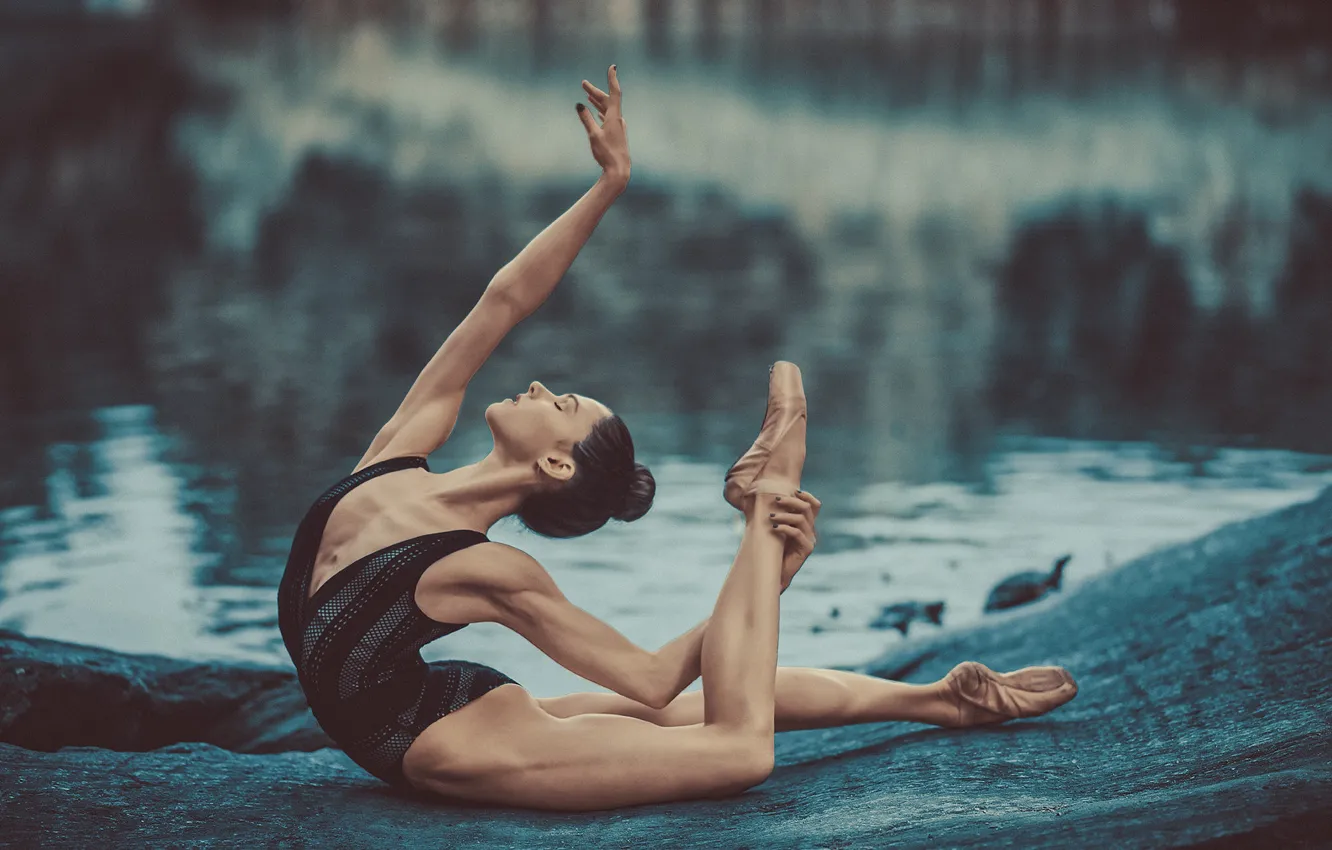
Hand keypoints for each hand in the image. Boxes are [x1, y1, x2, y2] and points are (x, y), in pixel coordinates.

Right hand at [577, 65, 630, 186]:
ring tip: (588, 94)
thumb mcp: (593, 135)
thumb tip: (579, 105)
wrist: (619, 170)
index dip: (612, 79)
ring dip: (597, 101)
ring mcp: (618, 127)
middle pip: (607, 100)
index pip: (614, 93)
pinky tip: (597, 112)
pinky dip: (601, 111)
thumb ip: (586, 119)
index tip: (612, 67)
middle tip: (583, 84)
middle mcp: (618, 120)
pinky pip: (608, 117)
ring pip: (607, 109)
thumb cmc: (606, 153)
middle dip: (595, 91)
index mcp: (615, 117)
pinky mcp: (616, 134)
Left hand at [770, 490, 820, 593]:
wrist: (775, 571)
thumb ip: (778, 514)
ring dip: (784, 515)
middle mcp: (811, 530)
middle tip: (776, 500)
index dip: (806, 496)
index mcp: (807, 524)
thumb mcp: (777, 528)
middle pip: (807, 508)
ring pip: (802, 519)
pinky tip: (774, 528)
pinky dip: (785, 528)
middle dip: (791, 501)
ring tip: (771, 516)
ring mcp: (810, 540)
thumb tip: (767, 497)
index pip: (815, 505)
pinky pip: (797, 533)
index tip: (793, 491)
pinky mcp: (807, 549)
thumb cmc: (773, 549)